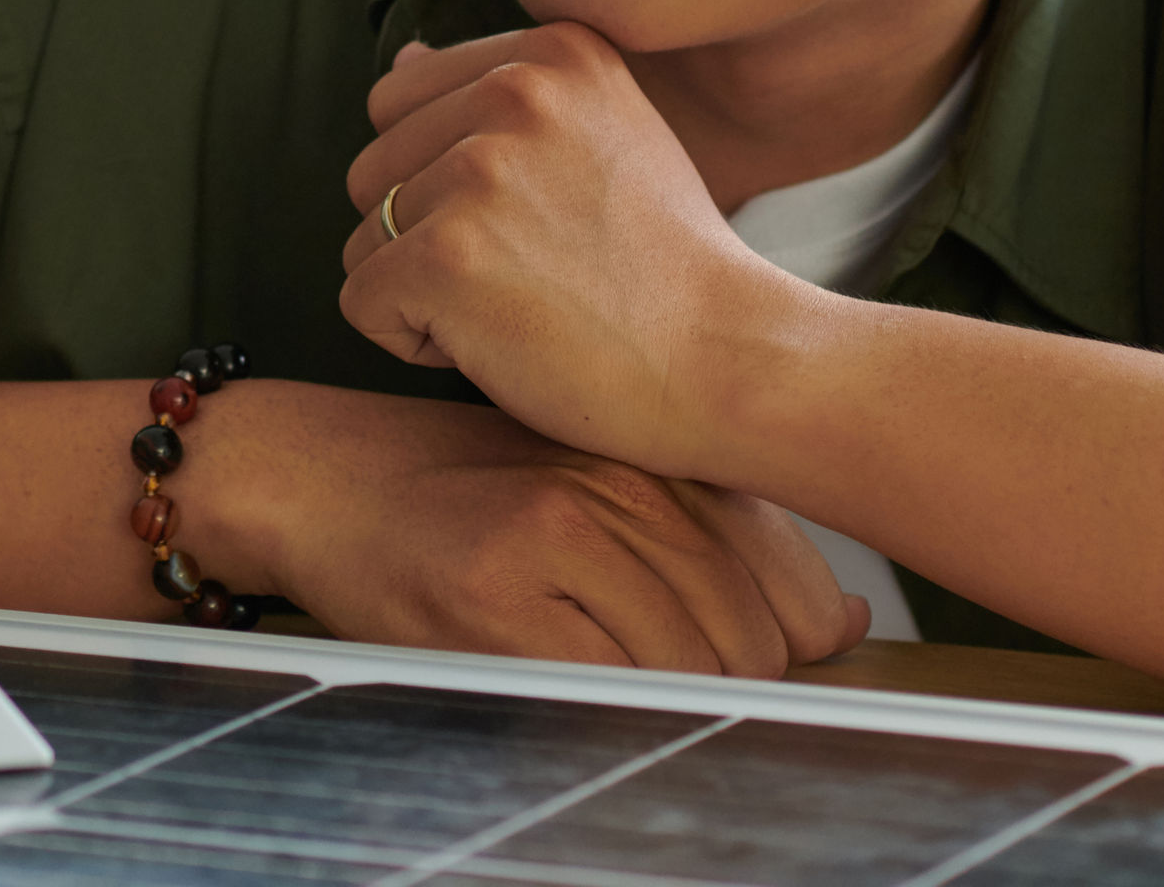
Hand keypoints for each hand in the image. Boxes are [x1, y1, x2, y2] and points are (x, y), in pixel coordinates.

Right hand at [209, 386, 865, 675]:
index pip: (796, 581)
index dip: (798, 646)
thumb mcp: (598, 481)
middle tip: (656, 673)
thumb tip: (848, 623)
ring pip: (693, 672)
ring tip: (597, 670)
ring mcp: (556, 541)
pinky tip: (561, 680)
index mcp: (652, 454)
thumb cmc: (458, 486)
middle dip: (734, 686)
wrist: (315, 475)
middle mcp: (616, 486)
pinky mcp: (496, 603)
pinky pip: (611, 694)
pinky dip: (609, 710)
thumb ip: (717, 539)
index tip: (771, 662)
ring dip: (668, 703)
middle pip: (754, 642)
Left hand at [338, 24, 818, 479]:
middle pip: (372, 169)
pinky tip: (500, 344)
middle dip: (426, 237)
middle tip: (533, 273)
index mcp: (552, 53)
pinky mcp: (448, 257)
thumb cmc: (664, 267)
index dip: (445, 181)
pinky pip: (361, 302)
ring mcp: (479, 173)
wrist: (729, 362)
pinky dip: (412, 341)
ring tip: (525, 304)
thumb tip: (404, 59)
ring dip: (422, 292)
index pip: (401, 101)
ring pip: (364, 239)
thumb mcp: (605, 139)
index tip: (540, 220)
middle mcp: (514, 92)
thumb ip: (504, 96)